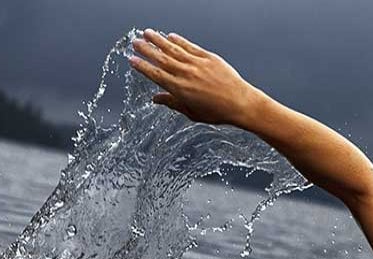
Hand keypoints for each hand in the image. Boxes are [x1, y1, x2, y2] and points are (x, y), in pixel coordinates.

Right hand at [129, 29, 265, 127]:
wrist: (241, 103)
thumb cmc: (218, 112)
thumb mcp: (192, 112)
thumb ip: (173, 103)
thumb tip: (156, 99)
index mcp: (180, 89)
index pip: (156, 75)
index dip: (142, 66)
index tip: (131, 60)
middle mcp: (186, 74)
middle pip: (161, 58)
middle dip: (146, 49)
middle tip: (134, 42)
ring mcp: (197, 64)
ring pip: (174, 49)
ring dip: (159, 40)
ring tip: (147, 33)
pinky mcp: (209, 58)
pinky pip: (190, 47)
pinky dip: (179, 40)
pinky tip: (170, 35)